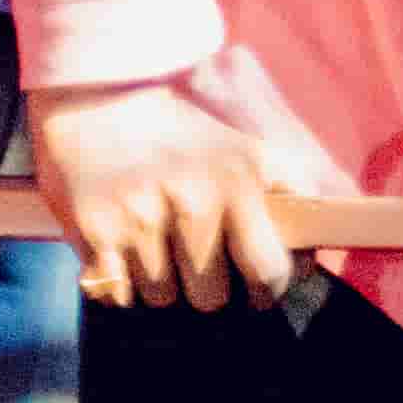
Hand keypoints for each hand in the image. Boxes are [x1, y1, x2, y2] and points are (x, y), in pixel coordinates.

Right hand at [31, 74, 320, 311]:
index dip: (266, 290)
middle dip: (209, 291)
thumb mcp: (253, 153)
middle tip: (202, 269)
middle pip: (210, 298)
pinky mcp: (93, 231)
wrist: (104, 103)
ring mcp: (140, 217)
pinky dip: (121, 286)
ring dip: (162, 286)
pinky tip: (125, 253)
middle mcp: (193, 200)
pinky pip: (116, 295)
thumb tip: (309, 263)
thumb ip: (292, 199)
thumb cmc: (189, 140)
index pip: (268, 270)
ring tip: (158, 247)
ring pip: (161, 299)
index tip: (259, 292)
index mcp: (241, 180)